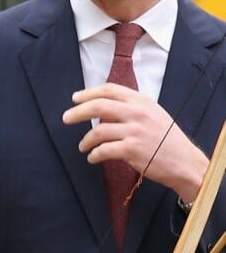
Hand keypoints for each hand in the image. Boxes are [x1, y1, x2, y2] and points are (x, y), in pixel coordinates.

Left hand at [62, 83, 208, 201]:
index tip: (75, 99)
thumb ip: (130, 106)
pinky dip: (94, 154)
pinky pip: (104, 150)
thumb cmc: (166, 138)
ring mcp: (135, 131)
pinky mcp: (133, 150)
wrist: (186, 162)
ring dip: (86, 140)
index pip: (109, 90)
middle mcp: (137, 113)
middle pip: (98, 106)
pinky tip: (92, 157)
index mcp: (140, 101)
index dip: (88, 93)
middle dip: (78, 112)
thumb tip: (101, 104)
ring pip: (99, 131)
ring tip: (82, 146)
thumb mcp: (152, 113)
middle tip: (66, 118)